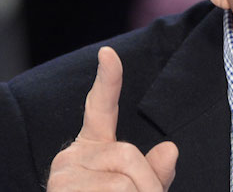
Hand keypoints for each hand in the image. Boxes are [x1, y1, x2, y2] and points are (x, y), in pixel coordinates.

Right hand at [47, 47, 178, 190]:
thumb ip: (153, 174)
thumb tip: (170, 149)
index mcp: (89, 151)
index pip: (99, 109)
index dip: (107, 82)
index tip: (108, 54)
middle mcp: (69, 159)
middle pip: (128, 155)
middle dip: (147, 184)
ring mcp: (62, 179)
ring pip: (122, 184)